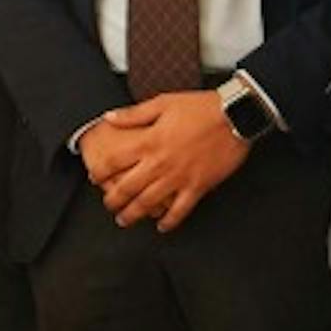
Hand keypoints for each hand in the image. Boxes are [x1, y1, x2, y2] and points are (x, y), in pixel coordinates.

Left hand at [99, 90, 249, 232]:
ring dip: (134, 214)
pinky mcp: (198, 186)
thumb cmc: (200, 107)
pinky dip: (170, 221)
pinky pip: (180, 209)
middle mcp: (160, 163)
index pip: (115, 161)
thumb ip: (133, 114)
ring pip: (149, 202)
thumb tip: (109, 117)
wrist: (236, 115)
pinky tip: (162, 227)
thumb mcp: (163, 103)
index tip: (94, 178)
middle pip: (128, 188)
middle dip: (114, 200)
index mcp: (149, 142)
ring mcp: (179, 177)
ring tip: (125, 220)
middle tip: (109, 206)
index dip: (101, 171)